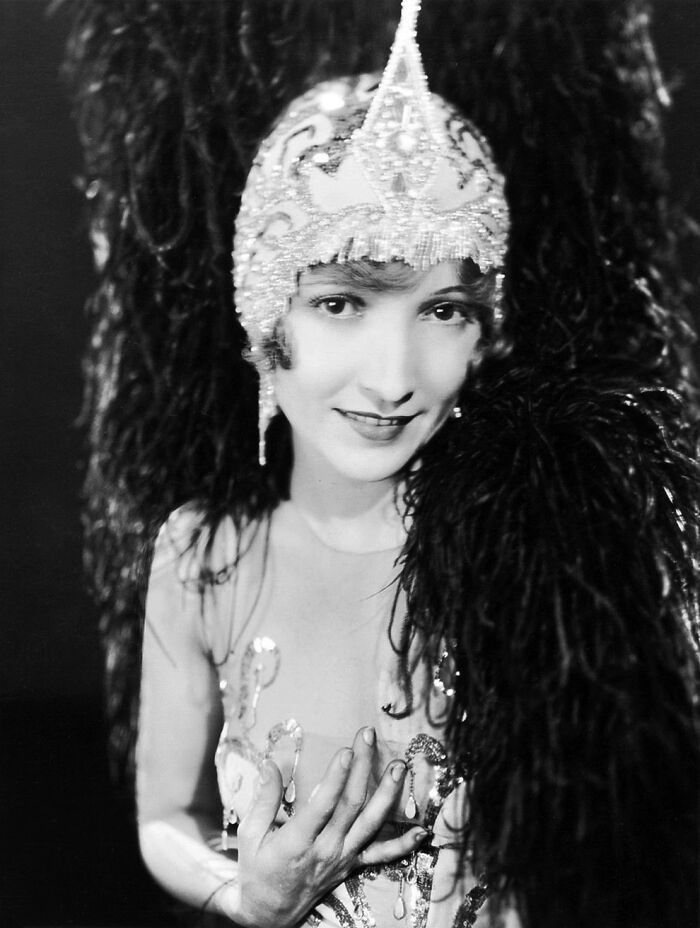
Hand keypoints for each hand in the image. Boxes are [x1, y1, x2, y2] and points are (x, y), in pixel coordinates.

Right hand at [232, 726, 425, 927]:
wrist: (268, 914)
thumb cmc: (256, 871)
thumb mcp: (250, 835)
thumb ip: (264, 798)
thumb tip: (270, 762)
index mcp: (297, 842)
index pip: (322, 806)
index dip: (336, 778)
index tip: (346, 751)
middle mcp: (325, 850)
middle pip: (351, 805)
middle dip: (362, 767)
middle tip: (369, 736)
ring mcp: (342, 859)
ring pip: (371, 824)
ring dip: (387, 794)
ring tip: (399, 767)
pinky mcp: (351, 866)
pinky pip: (381, 856)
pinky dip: (403, 845)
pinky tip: (421, 831)